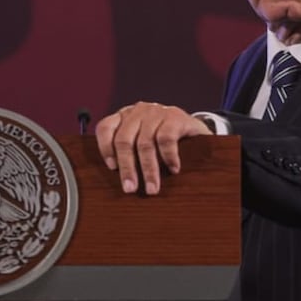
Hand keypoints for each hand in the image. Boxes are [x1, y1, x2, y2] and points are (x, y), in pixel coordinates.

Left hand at [94, 101, 210, 194]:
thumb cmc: (165, 139)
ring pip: (145, 143)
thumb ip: (129, 152)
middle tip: (130, 188)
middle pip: (124, 140)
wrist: (195, 129)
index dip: (105, 148)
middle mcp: (138, 111)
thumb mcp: (144, 140)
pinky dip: (168, 157)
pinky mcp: (175, 117)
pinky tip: (173, 170)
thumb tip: (119, 180)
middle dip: (127, 168)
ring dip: (148, 170)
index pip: (105, 128)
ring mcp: (156, 112)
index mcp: (125, 116)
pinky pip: (166, 138)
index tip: (112, 168)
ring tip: (152, 188)